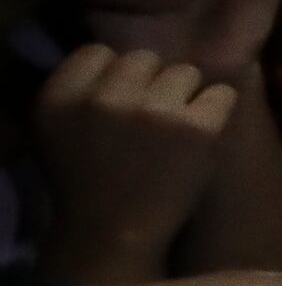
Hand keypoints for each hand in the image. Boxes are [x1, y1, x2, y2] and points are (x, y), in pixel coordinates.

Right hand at [35, 44, 235, 281]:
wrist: (115, 233)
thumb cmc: (89, 179)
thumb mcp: (57, 127)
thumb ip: (79, 85)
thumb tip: (117, 52)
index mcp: (61, 95)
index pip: (99, 53)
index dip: (114, 77)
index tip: (117, 106)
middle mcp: (103, 98)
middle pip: (146, 58)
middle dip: (151, 85)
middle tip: (148, 124)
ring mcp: (152, 111)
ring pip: (185, 72)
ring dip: (184, 98)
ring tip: (172, 134)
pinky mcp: (197, 128)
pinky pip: (221, 94)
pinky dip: (216, 114)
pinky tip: (199, 139)